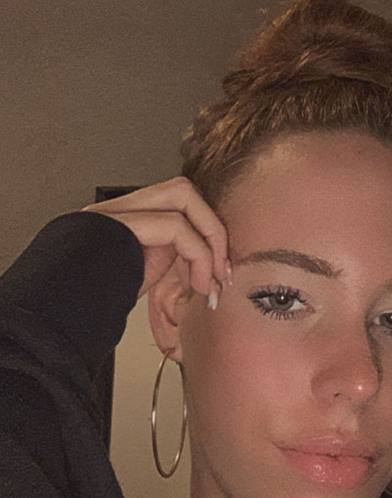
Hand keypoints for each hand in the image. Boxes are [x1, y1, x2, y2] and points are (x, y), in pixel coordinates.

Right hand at [81, 177, 230, 302]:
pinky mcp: (126, 223)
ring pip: (184, 197)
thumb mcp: (139, 274)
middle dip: (213, 228)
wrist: (62, 307)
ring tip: (212, 281)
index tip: (220, 273)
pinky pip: (177, 227)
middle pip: (183, 191)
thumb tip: (204, 270)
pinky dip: (200, 257)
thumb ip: (165, 258)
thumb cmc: (97, 297)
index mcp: (128, 216)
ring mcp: (122, 210)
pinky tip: (200, 286)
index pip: (178, 203)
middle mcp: (124, 206)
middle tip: (223, 272)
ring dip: (210, 239)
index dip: (206, 230)